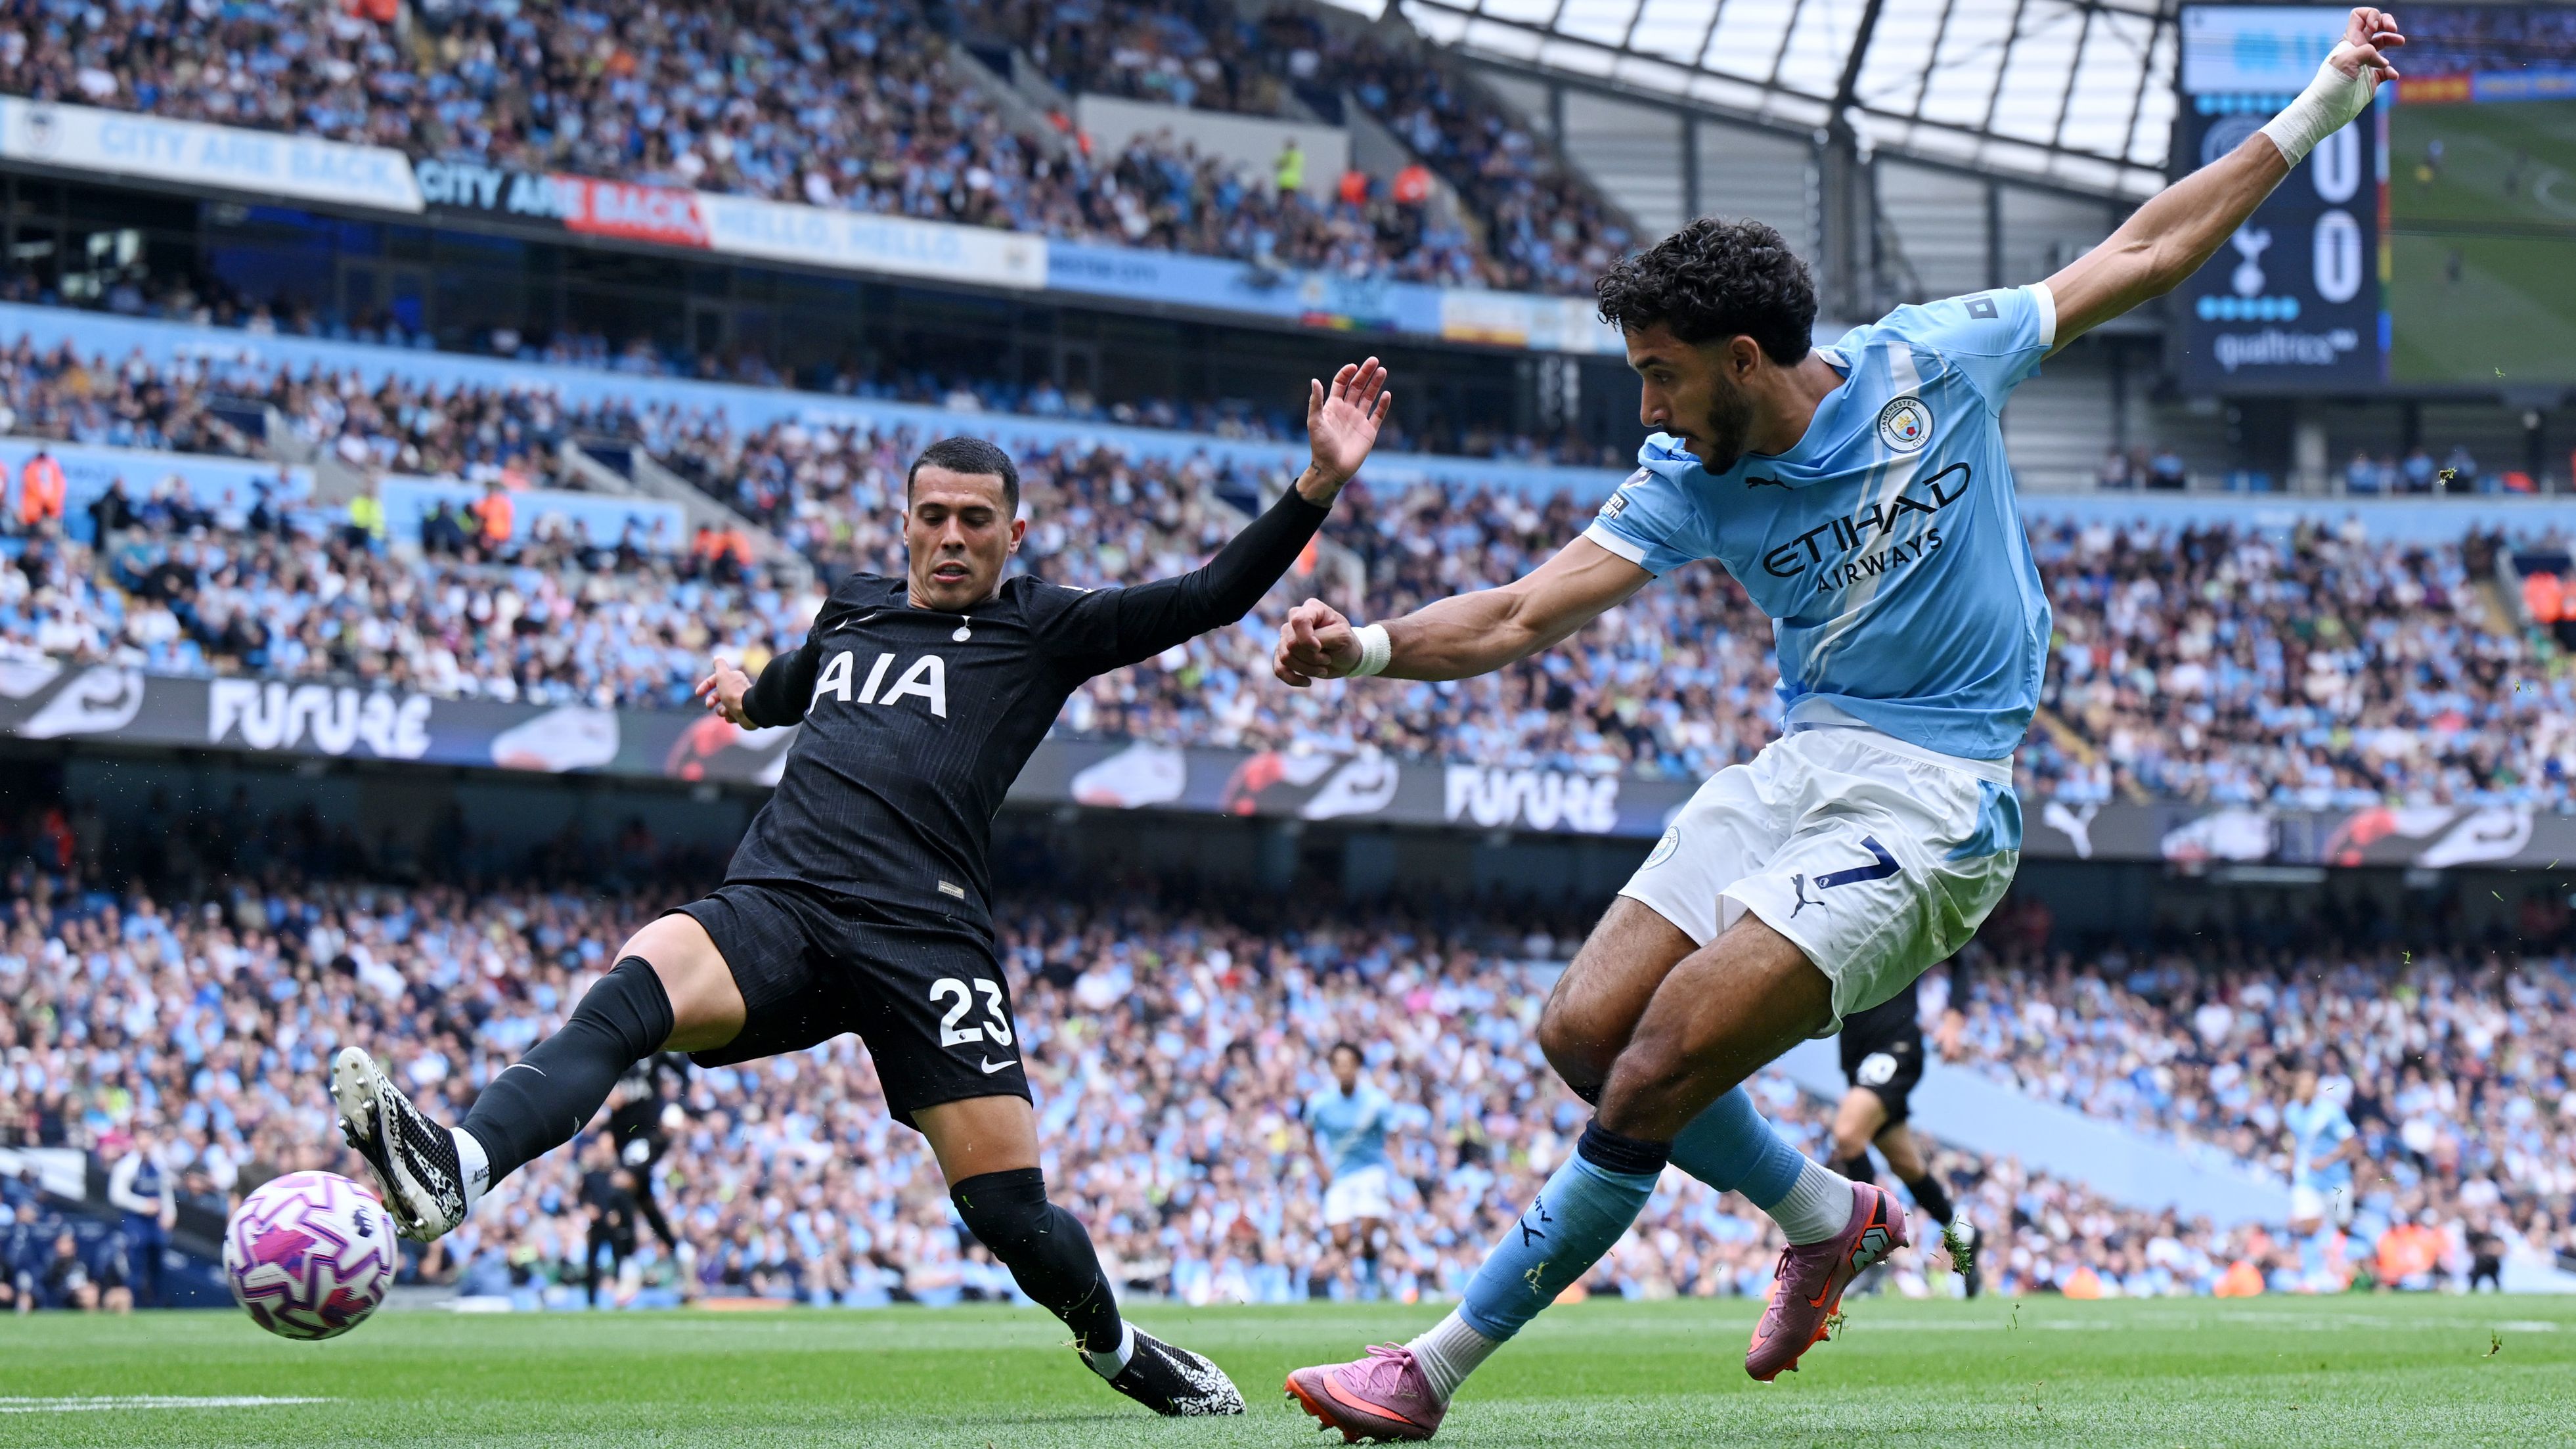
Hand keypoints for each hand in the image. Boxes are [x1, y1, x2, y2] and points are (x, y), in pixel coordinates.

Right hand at [695, 657, 755, 726]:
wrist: (748, 710)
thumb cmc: (733, 693)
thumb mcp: (723, 675)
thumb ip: (719, 665)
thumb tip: (717, 657)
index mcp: (733, 679)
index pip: (716, 681)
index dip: (705, 686)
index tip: (698, 694)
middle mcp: (737, 689)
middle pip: (718, 695)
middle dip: (711, 701)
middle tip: (709, 705)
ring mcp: (740, 702)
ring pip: (723, 707)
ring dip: (721, 710)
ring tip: (725, 711)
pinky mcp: (743, 713)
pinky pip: (730, 716)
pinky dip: (729, 716)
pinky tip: (733, 716)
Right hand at [1274, 598, 1358, 686]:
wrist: (1345, 658)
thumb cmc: (1346, 643)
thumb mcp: (1342, 637)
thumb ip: (1320, 637)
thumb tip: (1295, 646)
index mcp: (1312, 608)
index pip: (1299, 621)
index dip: (1306, 639)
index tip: (1319, 648)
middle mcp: (1295, 619)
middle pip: (1291, 643)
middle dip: (1312, 657)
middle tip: (1327, 659)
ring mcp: (1286, 636)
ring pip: (1286, 658)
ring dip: (1307, 669)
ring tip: (1322, 669)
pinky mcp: (1282, 654)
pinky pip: (1278, 669)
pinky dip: (1293, 679)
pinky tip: (1308, 682)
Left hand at [1301, 358, 1391, 499]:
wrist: (1331, 469)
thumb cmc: (1320, 446)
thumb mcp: (1315, 422)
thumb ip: (1316, 401)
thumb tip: (1314, 380)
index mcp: (1333, 406)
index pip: (1341, 384)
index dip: (1347, 374)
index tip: (1353, 367)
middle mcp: (1347, 410)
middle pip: (1357, 387)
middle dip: (1365, 373)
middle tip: (1374, 361)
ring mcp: (1359, 420)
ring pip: (1369, 397)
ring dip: (1375, 384)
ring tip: (1383, 371)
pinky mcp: (1369, 431)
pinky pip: (1378, 414)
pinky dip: (1383, 404)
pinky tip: (1387, 394)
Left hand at [2330, 6, 2404, 81]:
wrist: (2327, 111)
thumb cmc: (2332, 85)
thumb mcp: (2347, 61)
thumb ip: (2367, 52)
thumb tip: (2383, 62)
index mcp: (2350, 42)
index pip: (2359, 16)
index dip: (2371, 16)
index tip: (2375, 27)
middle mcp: (2358, 50)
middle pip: (2375, 26)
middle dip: (2387, 22)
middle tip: (2393, 30)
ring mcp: (2365, 64)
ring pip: (2382, 45)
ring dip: (2393, 40)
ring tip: (2400, 42)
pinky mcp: (2371, 80)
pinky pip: (2386, 70)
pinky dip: (2392, 71)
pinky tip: (2392, 76)